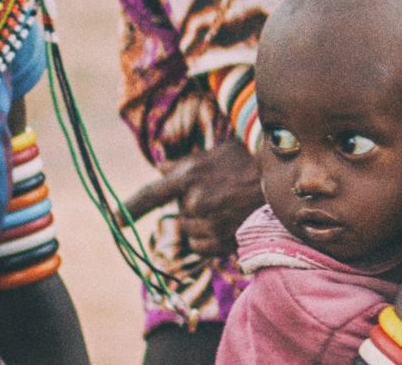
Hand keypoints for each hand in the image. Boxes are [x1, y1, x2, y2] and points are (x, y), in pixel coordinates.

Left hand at [122, 137, 261, 258]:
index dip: (129, 208)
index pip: (150, 195)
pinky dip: (213, 239)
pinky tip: (231, 222)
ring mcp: (209, 222)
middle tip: (220, 194)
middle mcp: (194, 201)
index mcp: (189, 176)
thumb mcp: (216, 153)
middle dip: (194, 208)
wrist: (287, 180)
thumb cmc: (252, 160)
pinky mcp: (222, 240)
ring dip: (204, 225)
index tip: (114, 220)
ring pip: (191, 233)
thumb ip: (184, 164)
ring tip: (229, 208)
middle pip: (179, 215)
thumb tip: (161, 168)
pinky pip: (203, 247)